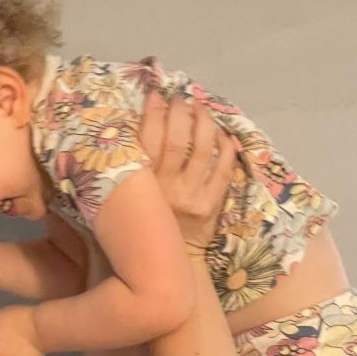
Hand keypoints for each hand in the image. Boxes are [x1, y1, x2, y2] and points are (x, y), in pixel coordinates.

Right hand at [140, 94, 236, 253]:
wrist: (170, 259)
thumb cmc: (146, 223)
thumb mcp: (131, 197)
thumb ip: (133, 168)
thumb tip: (135, 126)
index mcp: (142, 185)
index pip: (147, 140)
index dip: (153, 113)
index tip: (156, 95)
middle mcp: (166, 189)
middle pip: (176, 140)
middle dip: (180, 113)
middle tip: (181, 99)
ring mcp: (191, 196)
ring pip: (202, 150)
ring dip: (204, 123)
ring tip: (202, 109)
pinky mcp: (211, 204)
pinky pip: (223, 169)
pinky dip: (225, 147)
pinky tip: (222, 135)